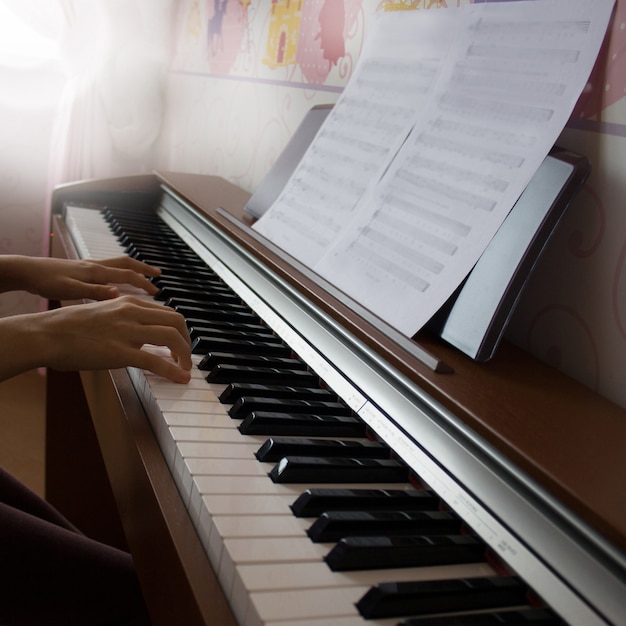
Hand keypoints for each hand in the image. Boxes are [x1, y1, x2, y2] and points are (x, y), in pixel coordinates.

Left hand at [0, 255, 160, 299]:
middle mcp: (95, 265)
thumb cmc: (46, 281)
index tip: (157, 292)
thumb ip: (95, 292)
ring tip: (144, 274)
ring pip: (118, 263)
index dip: (144, 283)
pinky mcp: (83, 268)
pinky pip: (108, 267)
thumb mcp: (70, 290)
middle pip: (127, 263)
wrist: (27, 271)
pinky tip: (118, 280)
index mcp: (95, 272)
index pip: (127, 275)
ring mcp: (89, 265)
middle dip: (144, 269)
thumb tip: (117, 293)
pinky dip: (119, 271)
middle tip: (158, 275)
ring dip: (134, 268)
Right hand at [2, 296, 192, 382]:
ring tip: (185, 367)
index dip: (179, 329)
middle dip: (187, 340)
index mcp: (128, 302)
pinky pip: (156, 361)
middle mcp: (132, 312)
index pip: (166, 312)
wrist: (47, 333)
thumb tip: (139, 340)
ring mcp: (127, 332)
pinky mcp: (120, 352)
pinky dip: (173, 370)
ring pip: (171, 337)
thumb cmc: (68, 327)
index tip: (180, 343)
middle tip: (186, 355)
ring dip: (184, 354)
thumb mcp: (103, 314)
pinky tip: (181, 378)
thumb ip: (124, 322)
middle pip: (176, 321)